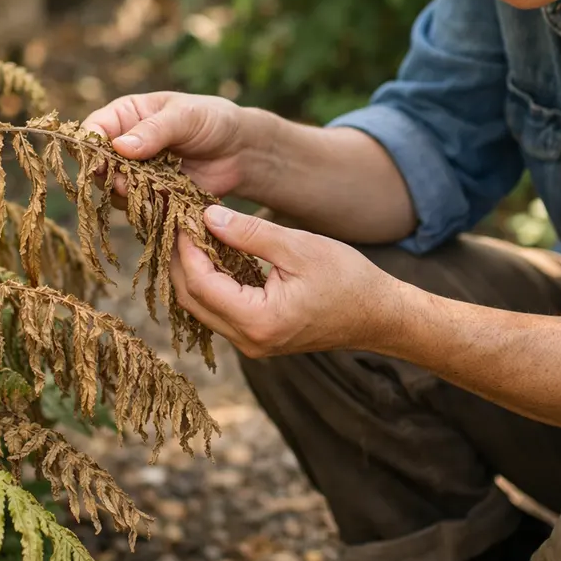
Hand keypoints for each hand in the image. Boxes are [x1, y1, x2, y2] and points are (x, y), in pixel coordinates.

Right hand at [82, 92, 269, 202]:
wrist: (241, 151)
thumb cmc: (213, 120)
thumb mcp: (185, 117)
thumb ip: (154, 131)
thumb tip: (119, 147)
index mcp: (127, 115)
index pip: (94, 128)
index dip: (90, 146)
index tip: (99, 161)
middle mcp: (126, 145)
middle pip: (99, 165)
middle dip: (110, 176)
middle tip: (128, 182)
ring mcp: (138, 172)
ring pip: (115, 190)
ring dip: (129, 195)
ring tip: (152, 192)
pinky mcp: (153, 195)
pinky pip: (139, 207)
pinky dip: (147, 209)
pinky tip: (163, 204)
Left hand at [170, 206, 405, 357]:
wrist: (378, 315)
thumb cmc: (347, 280)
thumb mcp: (298, 248)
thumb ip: (250, 234)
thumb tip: (208, 217)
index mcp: (258, 321)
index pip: (200, 283)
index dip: (186, 248)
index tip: (184, 216)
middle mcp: (249, 341)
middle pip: (191, 300)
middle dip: (182, 260)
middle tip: (183, 223)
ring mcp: (251, 344)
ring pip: (201, 308)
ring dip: (194, 271)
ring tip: (196, 234)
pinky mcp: (257, 338)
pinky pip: (219, 311)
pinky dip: (211, 283)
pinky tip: (215, 254)